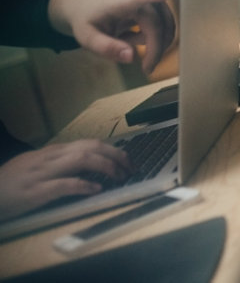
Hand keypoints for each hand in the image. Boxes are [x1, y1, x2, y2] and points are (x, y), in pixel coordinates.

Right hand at [0, 140, 130, 221]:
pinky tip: (96, 189)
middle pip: (90, 147)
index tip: (126, 158)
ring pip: (81, 160)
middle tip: (130, 166)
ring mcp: (41, 174)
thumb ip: (57, 162)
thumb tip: (84, 162)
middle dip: (115, 155)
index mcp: (50, 153)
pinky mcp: (34, 192)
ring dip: (106, 167)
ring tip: (119, 176)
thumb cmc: (8, 182)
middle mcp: (48, 159)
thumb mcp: (34, 165)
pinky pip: (64, 185)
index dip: (112, 149)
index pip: (88, 143)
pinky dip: (83, 185)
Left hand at [47, 0, 175, 73]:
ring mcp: (150, 0)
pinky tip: (135, 39)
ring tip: (138, 54)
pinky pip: (165, 27)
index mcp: (119, 1)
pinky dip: (155, 40)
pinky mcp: (157, 7)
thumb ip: (106, 47)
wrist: (89, 6)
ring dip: (158, 45)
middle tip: (147, 69)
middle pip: (157, 24)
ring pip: (166, 26)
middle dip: (156, 48)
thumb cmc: (89, 20)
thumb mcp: (87, 38)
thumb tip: (131, 57)